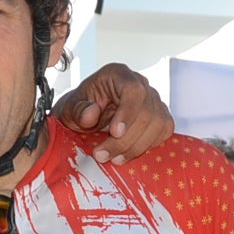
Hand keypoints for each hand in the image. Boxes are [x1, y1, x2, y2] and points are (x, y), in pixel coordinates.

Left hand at [52, 62, 172, 163]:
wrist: (87, 116)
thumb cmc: (80, 109)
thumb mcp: (70, 109)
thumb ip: (78, 111)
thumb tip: (92, 113)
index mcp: (118, 75)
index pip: (133, 90)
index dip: (128, 112)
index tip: (115, 133)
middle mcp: (140, 83)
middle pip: (146, 112)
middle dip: (125, 140)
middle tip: (102, 155)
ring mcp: (153, 99)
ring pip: (158, 124)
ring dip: (136, 147)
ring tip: (114, 159)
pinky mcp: (159, 115)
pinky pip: (164, 131)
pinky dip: (148, 146)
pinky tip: (129, 153)